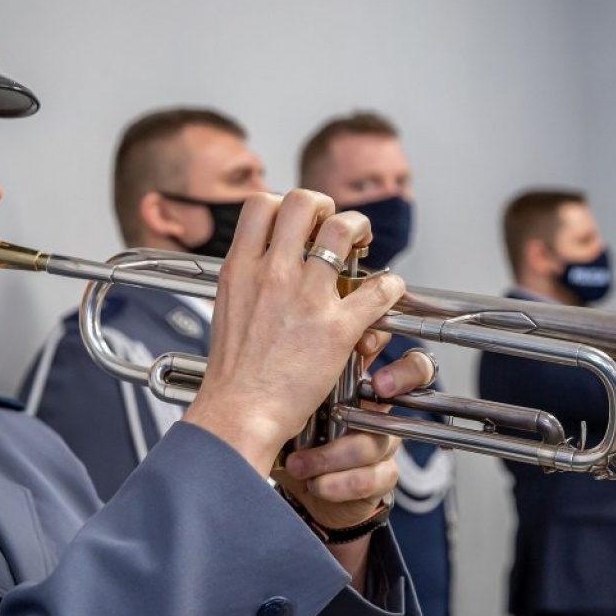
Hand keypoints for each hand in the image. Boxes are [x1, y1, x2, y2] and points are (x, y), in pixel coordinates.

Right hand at [184, 190, 405, 477]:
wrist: (239, 414)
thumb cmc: (232, 376)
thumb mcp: (227, 311)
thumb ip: (247, 283)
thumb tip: (262, 270)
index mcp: (240, 269)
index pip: (260, 204)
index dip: (285, 205)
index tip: (299, 223)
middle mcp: (272, 273)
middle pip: (302, 201)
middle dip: (325, 206)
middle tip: (333, 226)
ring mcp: (306, 297)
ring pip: (342, 229)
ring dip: (358, 228)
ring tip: (362, 243)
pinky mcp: (337, 327)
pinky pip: (378, 288)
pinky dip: (389, 285)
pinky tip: (387, 291)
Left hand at [274, 347, 438, 528]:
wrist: (289, 490)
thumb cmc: (288, 436)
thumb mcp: (291, 397)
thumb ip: (306, 367)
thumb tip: (309, 334)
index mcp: (357, 378)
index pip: (389, 346)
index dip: (387, 341)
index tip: (364, 345)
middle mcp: (377, 404)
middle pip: (417, 375)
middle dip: (401, 375)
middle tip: (378, 385)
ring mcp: (383, 440)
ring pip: (380, 438)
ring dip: (335, 454)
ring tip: (299, 462)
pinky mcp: (380, 476)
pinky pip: (376, 476)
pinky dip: (341, 482)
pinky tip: (316, 483)